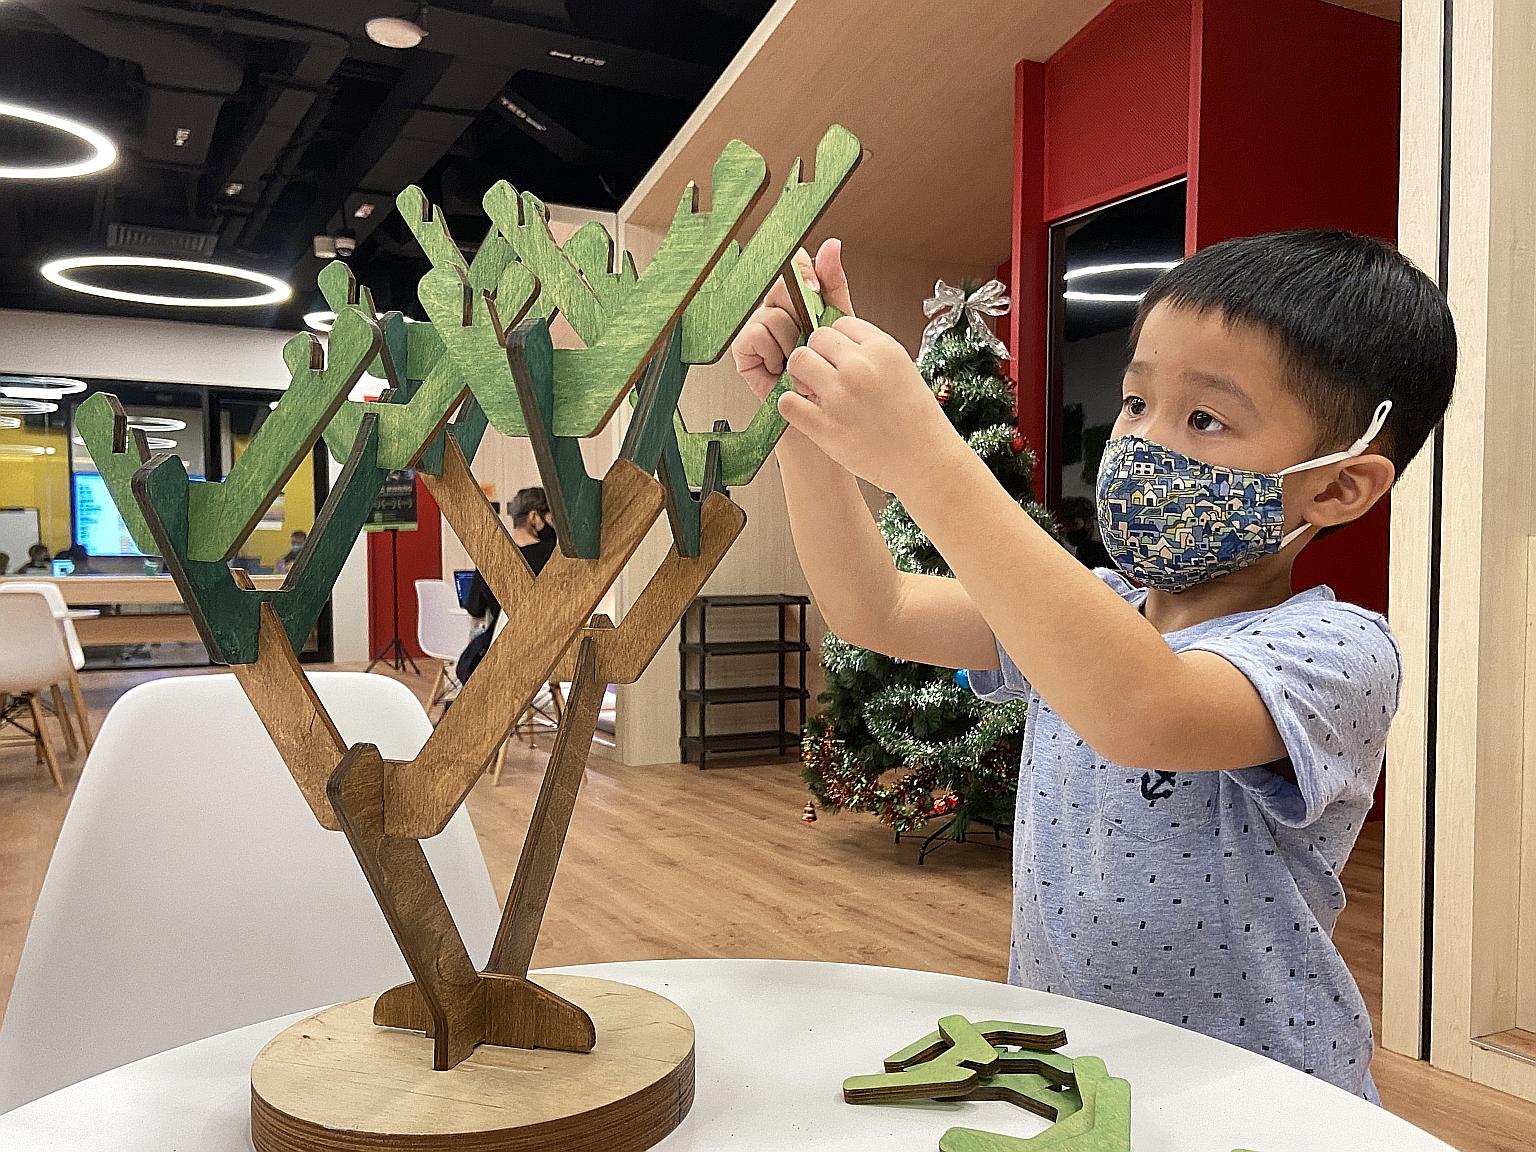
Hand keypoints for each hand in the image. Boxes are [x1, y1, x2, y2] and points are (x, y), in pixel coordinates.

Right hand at [730, 238, 853, 400]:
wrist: (824, 414)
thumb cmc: (833, 374)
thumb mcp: (840, 324)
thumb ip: (833, 285)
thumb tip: (832, 244)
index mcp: (799, 301)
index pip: (795, 267)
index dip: (805, 272)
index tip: (816, 288)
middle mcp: (776, 311)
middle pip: (781, 286)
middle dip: (801, 310)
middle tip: (810, 332)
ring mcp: (759, 329)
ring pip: (772, 313)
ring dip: (791, 340)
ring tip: (800, 359)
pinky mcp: (744, 350)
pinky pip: (755, 333)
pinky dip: (772, 350)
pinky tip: (780, 366)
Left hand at [779, 315, 962, 495]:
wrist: (926, 463)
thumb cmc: (918, 422)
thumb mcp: (904, 370)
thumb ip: (872, 354)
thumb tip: (837, 346)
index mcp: (883, 349)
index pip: (841, 324)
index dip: (837, 343)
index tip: (841, 360)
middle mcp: (860, 367)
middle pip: (816, 339)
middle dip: (817, 355)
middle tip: (824, 377)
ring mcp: (840, 397)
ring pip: (798, 361)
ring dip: (801, 376)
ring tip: (813, 393)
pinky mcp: (825, 427)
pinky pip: (787, 402)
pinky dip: (792, 406)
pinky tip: (806, 413)